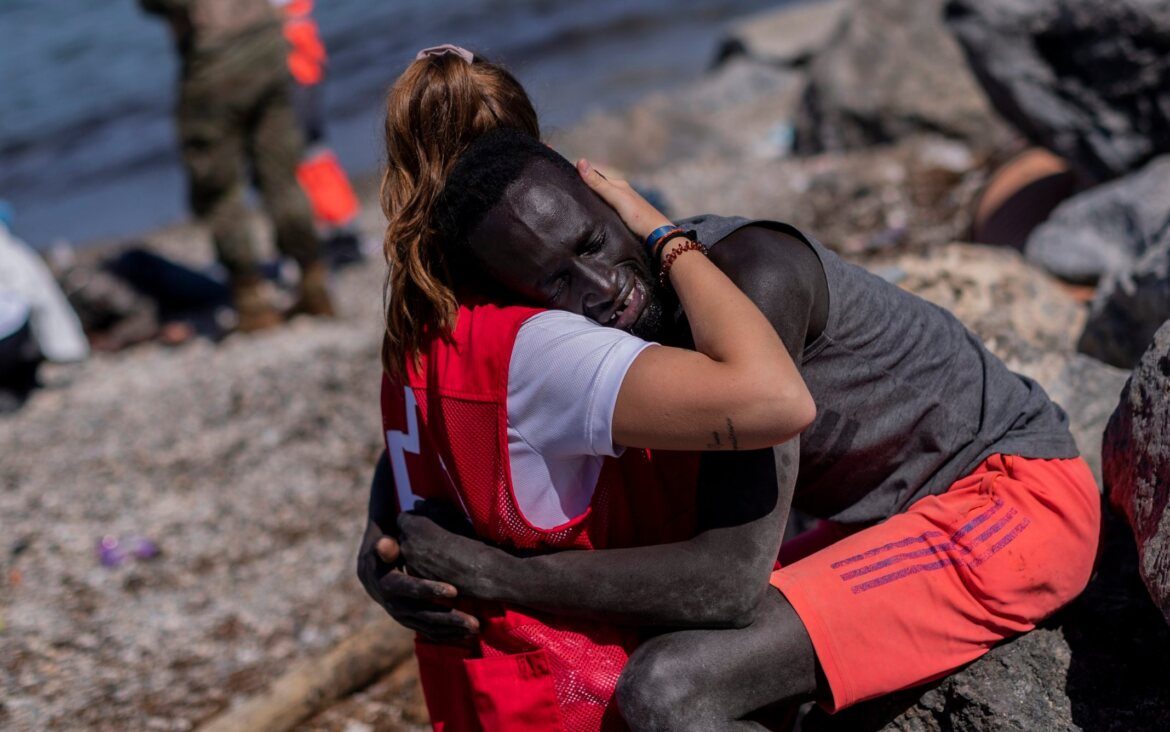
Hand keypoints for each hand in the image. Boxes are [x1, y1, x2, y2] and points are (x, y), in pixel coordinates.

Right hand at [355, 519, 479, 641]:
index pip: (407, 588)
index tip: (454, 591)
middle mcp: (390, 603)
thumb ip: (389, 541)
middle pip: (420, 614)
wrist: (372, 568)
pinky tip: (466, 636)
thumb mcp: (385, 539)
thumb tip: (383, 544)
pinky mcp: (408, 620)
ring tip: (476, 629)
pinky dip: (446, 635)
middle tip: (474, 622)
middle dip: (447, 618)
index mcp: (384, 581)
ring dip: (451, 629)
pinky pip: (428, 631)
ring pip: (426, 626)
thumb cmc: (388, 544)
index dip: (429, 590)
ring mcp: (400, 614)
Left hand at [397, 509, 507, 602]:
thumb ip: (430, 508)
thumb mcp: (450, 516)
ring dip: (417, 550)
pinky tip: (439, 564)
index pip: (403, 518)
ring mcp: (411, 564)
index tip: (426, 520)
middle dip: (413, 534)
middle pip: (404, 535)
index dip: (415, 518)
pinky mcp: (418, 579)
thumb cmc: (468, 539)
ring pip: (408, 553)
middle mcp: (407, 546)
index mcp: (414, 527)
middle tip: (432, 535)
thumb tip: (417, 504)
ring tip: (437, 551)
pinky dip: (422, 564)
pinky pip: (415, 567)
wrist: (479, 571)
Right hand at [577, 159, 670, 240]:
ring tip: (576, 206)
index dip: (582, 178)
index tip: (566, 179)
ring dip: (592, 203)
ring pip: (603, 202)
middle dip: (586, 191)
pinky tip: (592, 218)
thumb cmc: (637, 215)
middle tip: (568, 195)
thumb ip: (598, 183)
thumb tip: (580, 161)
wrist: (656, 236)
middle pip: (599, 190)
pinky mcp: (624, 219)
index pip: (596, 177)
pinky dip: (598, 212)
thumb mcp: (615, 197)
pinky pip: (607, 212)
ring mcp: (623, 206)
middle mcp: (621, 193)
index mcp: (619, 185)